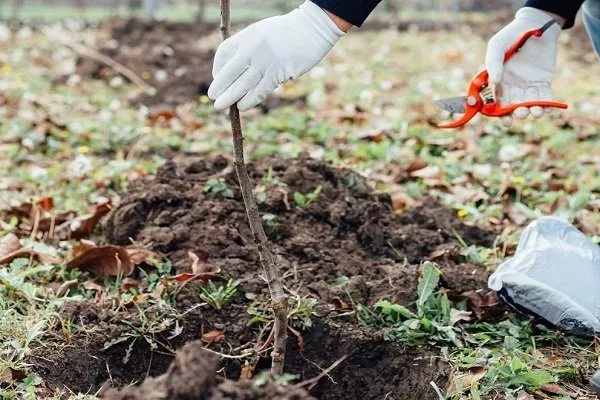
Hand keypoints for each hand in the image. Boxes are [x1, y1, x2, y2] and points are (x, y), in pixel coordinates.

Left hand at [208, 1, 344, 110]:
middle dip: (220, 88)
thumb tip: (237, 71)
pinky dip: (249, 100)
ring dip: (230, 98)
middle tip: (214, 99)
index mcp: (247, 36)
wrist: (312, 29)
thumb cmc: (287, 32)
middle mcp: (253, 48)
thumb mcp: (262, 33)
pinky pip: (259, 90)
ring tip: (221, 106)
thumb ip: (249, 48)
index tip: (217, 77)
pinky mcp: (279, 73)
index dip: (217, 68)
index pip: (224, 53)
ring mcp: (266, 62)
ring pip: (242, 85)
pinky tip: (242, 105)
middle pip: (230, 72)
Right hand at [485, 7, 561, 126]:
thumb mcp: (496, 46)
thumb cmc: (511, 35)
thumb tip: (495, 82)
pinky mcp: (543, 82)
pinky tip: (547, 108)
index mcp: (499, 82)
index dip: (500, 113)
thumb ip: (493, 63)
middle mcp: (512, 87)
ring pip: (529, 104)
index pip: (498, 102)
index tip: (505, 120)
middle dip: (517, 114)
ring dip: (532, 111)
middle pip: (513, 107)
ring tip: (536, 112)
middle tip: (520, 113)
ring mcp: (528, 85)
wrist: (535, 26)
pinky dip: (547, 105)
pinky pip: (545, 97)